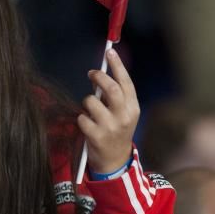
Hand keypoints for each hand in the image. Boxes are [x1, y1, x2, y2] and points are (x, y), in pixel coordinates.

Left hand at [77, 49, 138, 174]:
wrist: (115, 161)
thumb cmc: (116, 130)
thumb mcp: (124, 114)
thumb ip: (116, 97)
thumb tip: (101, 74)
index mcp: (133, 108)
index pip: (126, 82)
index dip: (117, 66)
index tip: (110, 52)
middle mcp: (124, 117)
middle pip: (111, 88)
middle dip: (99, 77)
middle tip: (92, 73)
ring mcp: (111, 127)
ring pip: (91, 102)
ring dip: (87, 102)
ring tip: (91, 111)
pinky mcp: (97, 137)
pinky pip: (81, 118)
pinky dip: (81, 119)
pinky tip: (87, 125)